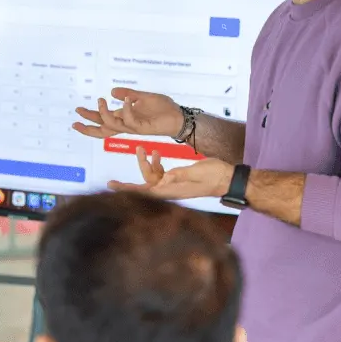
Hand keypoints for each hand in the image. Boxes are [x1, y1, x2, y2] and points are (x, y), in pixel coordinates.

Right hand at [73, 88, 183, 140]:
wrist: (179, 116)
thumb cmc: (163, 109)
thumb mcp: (143, 97)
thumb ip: (128, 94)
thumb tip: (112, 90)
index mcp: (125, 118)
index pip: (103, 120)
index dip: (90, 117)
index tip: (77, 111)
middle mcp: (126, 124)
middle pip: (102, 129)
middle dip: (88, 124)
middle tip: (76, 116)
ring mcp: (133, 127)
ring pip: (112, 125)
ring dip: (104, 113)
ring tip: (101, 100)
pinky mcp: (142, 128)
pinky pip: (129, 120)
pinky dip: (126, 109)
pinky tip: (127, 99)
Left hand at [108, 149, 232, 200]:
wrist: (228, 178)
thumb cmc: (215, 176)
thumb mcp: (196, 172)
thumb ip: (178, 175)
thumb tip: (163, 178)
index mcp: (171, 190)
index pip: (144, 192)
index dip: (127, 190)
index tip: (112, 187)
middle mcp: (169, 190)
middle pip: (145, 184)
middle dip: (136, 172)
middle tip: (125, 165)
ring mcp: (172, 185)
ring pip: (152, 176)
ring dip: (147, 164)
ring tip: (145, 148)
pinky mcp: (176, 180)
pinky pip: (160, 174)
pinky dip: (156, 164)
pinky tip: (158, 153)